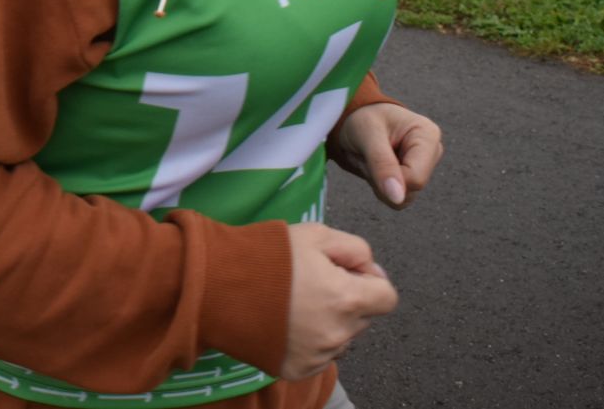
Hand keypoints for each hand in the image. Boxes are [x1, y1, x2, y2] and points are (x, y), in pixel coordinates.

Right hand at [281, 223, 397, 380]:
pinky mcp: (297, 369)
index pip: (387, 297)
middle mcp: (338, 334)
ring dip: (329, 321)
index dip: (369, 279)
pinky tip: (285, 321)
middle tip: (313, 281)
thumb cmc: (266, 255)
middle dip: (348, 298)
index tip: (344, 270)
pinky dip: (309, 340)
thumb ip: (355, 248)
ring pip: (341, 337)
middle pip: (363, 317)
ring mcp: (318, 356)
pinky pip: (318, 355)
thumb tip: (371, 270)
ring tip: (294, 301)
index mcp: (348, 299)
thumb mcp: (316, 234)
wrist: (216, 284)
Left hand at [329, 103, 443, 209]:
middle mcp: (432, 153)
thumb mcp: (367, 135)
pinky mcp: (414, 179)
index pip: (416, 178)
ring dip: (379, 183)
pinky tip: (376, 167)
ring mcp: (425, 168)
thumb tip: (397, 199)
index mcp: (428, 135)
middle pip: (410, 190)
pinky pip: (396, 199)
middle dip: (382, 179)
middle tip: (370, 154)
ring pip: (402, 198)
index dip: (390, 178)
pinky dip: (380, 187)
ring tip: (373, 159)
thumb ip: (382, 165)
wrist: (354, 119)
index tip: (371, 159)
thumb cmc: (362, 119)